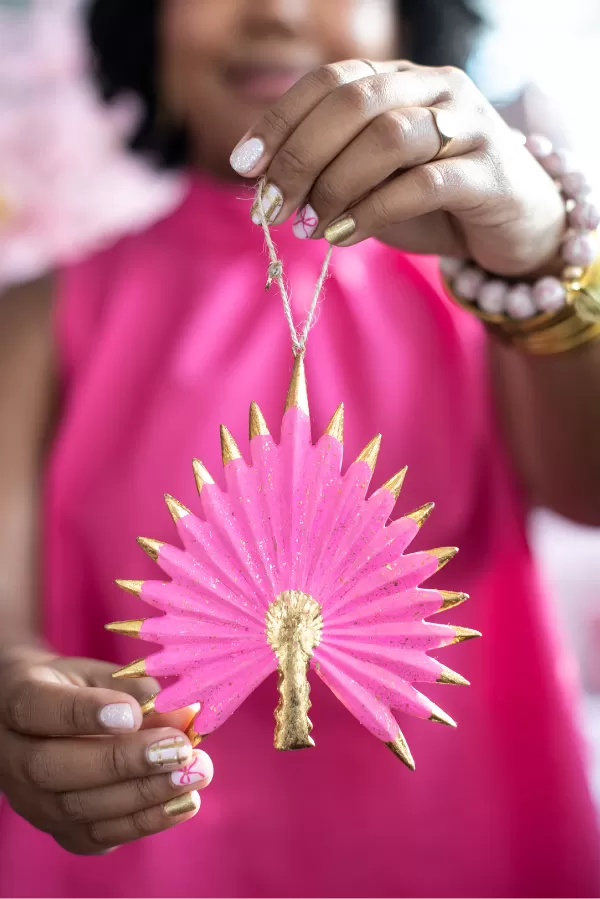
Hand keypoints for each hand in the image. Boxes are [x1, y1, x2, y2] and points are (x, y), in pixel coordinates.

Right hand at [0, 651, 212, 854]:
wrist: (42, 721)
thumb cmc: (78, 687)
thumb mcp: (102, 675)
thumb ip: (138, 691)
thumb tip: (186, 715)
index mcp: (17, 698)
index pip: (36, 708)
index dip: (82, 713)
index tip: (132, 713)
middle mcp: (11, 756)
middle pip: (53, 767)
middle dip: (123, 761)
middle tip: (179, 748)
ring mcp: (28, 800)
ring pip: (75, 809)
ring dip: (144, 795)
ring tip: (195, 773)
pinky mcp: (56, 831)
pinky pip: (96, 837)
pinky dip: (144, 821)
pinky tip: (184, 802)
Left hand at [232, 60, 564, 276]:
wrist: (516, 225)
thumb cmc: (435, 200)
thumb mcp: (372, 182)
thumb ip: (329, 174)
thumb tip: (264, 189)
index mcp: (399, 80)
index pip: (329, 81)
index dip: (280, 119)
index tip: (243, 165)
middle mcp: (435, 89)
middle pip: (354, 102)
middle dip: (299, 156)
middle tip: (270, 207)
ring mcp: (468, 125)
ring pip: (389, 136)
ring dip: (335, 184)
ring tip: (307, 225)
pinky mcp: (491, 172)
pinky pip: (423, 184)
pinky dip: (372, 211)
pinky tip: (342, 236)